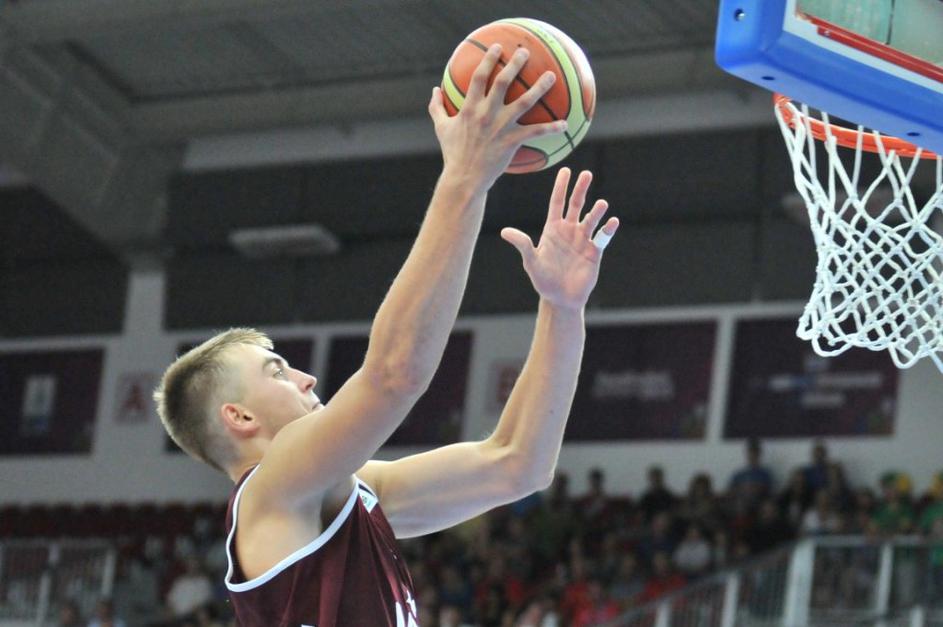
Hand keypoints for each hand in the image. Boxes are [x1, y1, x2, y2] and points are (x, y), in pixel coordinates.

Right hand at [428, 44, 566, 193]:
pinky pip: (535, 132)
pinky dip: (551, 128)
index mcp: (470, 107)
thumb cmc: (453, 154)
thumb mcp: (441, 128)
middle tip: (525, 52)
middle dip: (515, 64)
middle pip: (503, 82)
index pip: (480, 77)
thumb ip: (437, 107)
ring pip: (524, 102)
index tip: (497, 47)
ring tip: (551, 76)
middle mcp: (486, 113)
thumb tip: (434, 90)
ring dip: (539, 88)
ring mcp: (500, 127)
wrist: (464, 178)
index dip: (489, 59)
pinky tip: (565, 124)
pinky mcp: (512, 141)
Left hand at [501, 168, 618, 309]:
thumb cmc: (543, 280)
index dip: (561, 187)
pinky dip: (608, 229)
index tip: (566, 170)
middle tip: (586, 174)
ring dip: (596, 212)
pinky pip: (602, 237)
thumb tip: (505, 232)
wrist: (560, 299)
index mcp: (553, 229)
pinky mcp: (594, 252)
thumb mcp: (531, 261)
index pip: (557, 203)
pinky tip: (612, 222)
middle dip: (581, 189)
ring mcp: (582, 240)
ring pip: (591, 220)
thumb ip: (523, 244)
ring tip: (601, 204)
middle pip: (576, 205)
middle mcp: (569, 231)